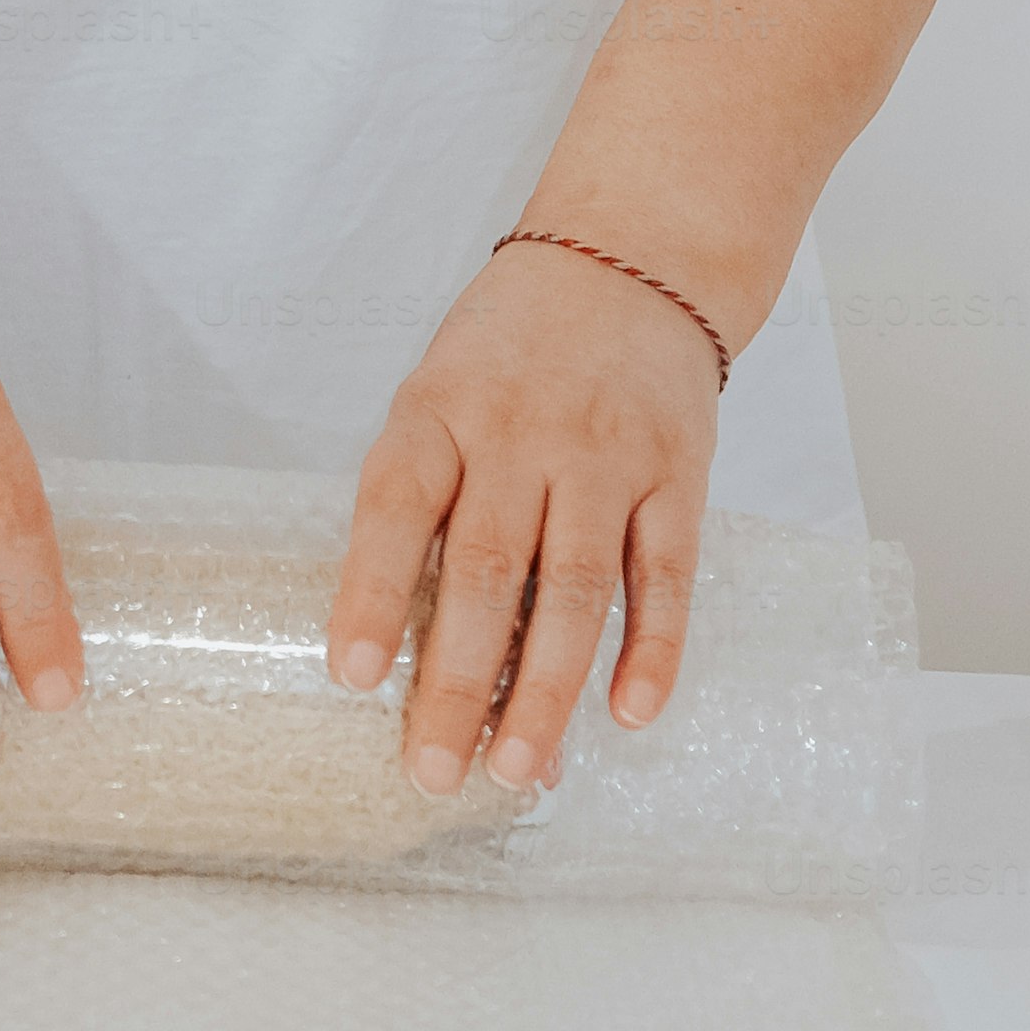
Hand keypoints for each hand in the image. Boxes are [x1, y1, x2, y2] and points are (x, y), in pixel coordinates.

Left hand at [328, 233, 724, 793]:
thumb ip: (433, 509)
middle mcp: (521, 434)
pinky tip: (630, 712)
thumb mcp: (441, 395)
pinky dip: (652, 648)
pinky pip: (666, 573)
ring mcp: (604, 455)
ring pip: (574, 588)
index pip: (397, 506)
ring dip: (546, 688)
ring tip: (519, 770)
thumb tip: (412, 651)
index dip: (373, 593)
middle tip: (433, 772)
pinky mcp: (677, 475)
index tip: (352, 676)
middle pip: (487, 571)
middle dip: (456, 681)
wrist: (630, 258)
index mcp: (439, 411)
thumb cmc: (510, 350)